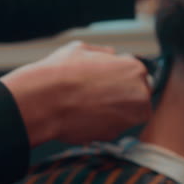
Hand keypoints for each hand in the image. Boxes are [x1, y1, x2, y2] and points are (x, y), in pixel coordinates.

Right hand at [0, 41, 151, 146]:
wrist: (44, 101)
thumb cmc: (61, 72)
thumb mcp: (82, 49)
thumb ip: (103, 53)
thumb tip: (111, 54)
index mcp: (135, 69)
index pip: (138, 74)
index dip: (122, 77)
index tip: (108, 80)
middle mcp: (139, 94)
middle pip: (138, 95)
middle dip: (123, 95)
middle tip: (99, 94)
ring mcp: (129, 117)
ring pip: (129, 115)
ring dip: (115, 111)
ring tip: (90, 105)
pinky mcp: (115, 134)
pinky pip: (113, 128)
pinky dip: (103, 124)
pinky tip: (85, 116)